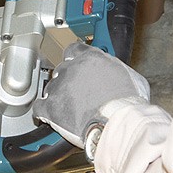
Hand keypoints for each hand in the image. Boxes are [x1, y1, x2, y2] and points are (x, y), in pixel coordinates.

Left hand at [33, 41, 149, 149]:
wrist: (118, 123)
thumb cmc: (128, 104)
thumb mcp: (133, 79)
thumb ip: (119, 72)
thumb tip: (120, 76)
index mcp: (91, 58)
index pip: (74, 49)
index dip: (73, 58)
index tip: (74, 63)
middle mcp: (72, 68)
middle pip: (61, 70)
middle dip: (66, 80)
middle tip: (76, 92)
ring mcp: (59, 87)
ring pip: (50, 88)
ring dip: (56, 96)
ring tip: (66, 108)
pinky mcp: (51, 107)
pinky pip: (39, 107)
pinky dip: (42, 113)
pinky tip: (47, 117)